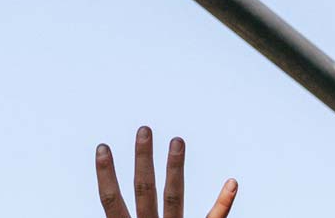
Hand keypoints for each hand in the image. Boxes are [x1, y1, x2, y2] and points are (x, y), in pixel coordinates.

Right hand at [95, 126, 235, 217]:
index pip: (112, 202)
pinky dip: (223, 203)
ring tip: (177, 140)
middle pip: (145, 190)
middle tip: (144, 130)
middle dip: (143, 159)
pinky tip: (231, 183)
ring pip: (174, 198)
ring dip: (175, 167)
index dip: (106, 175)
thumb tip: (111, 204)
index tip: (103, 148)